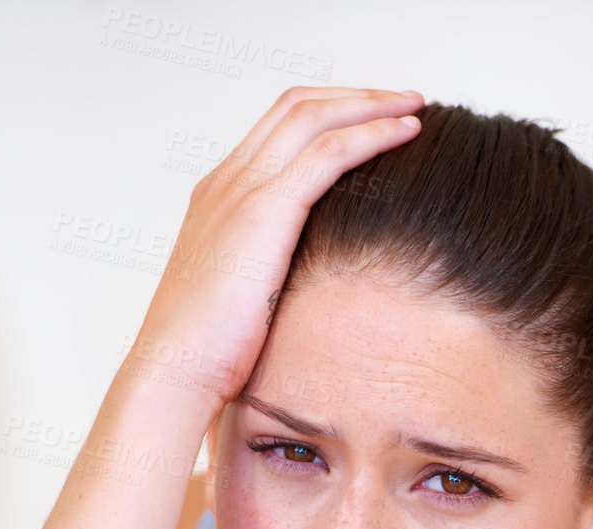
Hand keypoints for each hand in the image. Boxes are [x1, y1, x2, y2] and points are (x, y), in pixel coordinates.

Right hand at [120, 86, 424, 408]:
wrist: (176, 369)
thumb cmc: (210, 351)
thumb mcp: (246, 296)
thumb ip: (274, 270)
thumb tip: (313, 282)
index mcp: (220, 197)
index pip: (279, 128)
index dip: (330, 113)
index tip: (374, 119)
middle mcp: (227, 180)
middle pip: (297, 106)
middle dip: (356, 96)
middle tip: (405, 99)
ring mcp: (243, 189)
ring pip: (314, 116)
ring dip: (371, 105)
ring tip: (416, 106)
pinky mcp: (265, 209)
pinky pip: (329, 152)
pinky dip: (372, 134)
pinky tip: (406, 133)